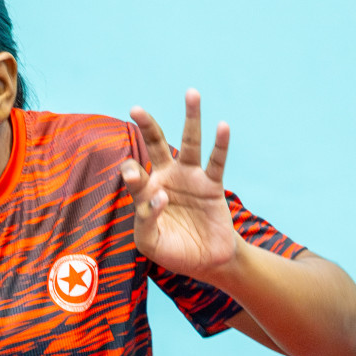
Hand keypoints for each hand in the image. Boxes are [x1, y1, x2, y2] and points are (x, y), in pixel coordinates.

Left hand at [119, 89, 239, 283]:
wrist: (205, 262)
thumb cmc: (172, 251)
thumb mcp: (149, 242)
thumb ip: (145, 220)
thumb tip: (158, 195)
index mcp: (145, 190)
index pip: (133, 173)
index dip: (133, 175)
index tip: (140, 185)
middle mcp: (166, 177)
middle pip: (156, 144)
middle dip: (147, 126)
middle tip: (135, 108)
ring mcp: (190, 178)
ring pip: (189, 142)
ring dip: (191, 118)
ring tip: (191, 93)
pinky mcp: (212, 185)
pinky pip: (217, 161)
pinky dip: (220, 144)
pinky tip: (222, 126)